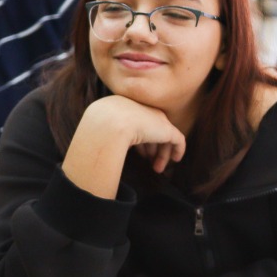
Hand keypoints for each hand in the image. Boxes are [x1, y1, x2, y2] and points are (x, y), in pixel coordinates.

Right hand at [64, 95, 186, 197]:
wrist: (108, 123)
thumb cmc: (98, 128)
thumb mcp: (100, 130)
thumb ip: (108, 136)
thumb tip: (108, 148)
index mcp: (127, 107)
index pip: (138, 124)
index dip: (140, 140)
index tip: (140, 154)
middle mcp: (144, 111)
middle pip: (152, 130)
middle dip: (151, 147)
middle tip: (149, 161)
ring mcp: (157, 119)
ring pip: (165, 137)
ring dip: (161, 153)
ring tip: (157, 168)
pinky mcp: (167, 130)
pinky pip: (178, 140)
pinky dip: (178, 150)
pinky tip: (176, 160)